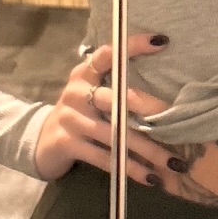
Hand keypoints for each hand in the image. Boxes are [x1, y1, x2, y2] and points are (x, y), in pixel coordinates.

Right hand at [33, 33, 176, 186]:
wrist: (42, 142)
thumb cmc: (80, 115)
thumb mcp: (91, 94)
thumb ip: (115, 88)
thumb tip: (164, 96)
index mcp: (84, 73)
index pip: (109, 54)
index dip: (133, 46)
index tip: (161, 41)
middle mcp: (76, 92)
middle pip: (116, 97)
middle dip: (148, 108)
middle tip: (175, 118)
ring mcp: (70, 118)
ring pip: (115, 134)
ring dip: (148, 150)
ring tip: (174, 162)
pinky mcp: (67, 143)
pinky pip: (105, 158)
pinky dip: (130, 169)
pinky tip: (151, 178)